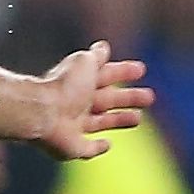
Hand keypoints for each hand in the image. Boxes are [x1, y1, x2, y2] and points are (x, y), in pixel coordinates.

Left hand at [34, 40, 154, 160]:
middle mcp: (78, 103)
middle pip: (108, 100)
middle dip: (129, 97)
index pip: (107, 75)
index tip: (142, 69)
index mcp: (82, 82)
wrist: (43, 112)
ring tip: (138, 118)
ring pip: (102, 123)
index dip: (124, 72)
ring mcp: (75, 126)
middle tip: (150, 96)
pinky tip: (108, 143)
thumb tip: (103, 46)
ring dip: (119, 120)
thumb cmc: (65, 86)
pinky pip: (88, 148)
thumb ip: (96, 56)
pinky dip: (99, 147)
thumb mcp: (84, 63)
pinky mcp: (74, 148)